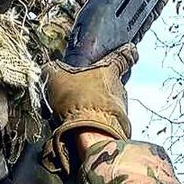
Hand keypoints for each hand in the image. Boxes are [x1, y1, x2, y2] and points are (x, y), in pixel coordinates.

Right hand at [42, 43, 137, 173]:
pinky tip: (80, 127)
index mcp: (109, 71)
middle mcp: (120, 88)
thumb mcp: (56, 79)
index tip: (131, 49)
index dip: (127, 52)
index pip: (124, 57)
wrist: (89, 134)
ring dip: (96, 107)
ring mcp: (122, 109)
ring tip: (76, 113)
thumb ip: (54, 70)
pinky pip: (106, 121)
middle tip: (82, 91)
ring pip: (109, 103)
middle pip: (113, 83)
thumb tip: (51, 68)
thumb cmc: (76, 100)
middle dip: (100, 86)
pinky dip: (96, 122)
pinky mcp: (120, 128)